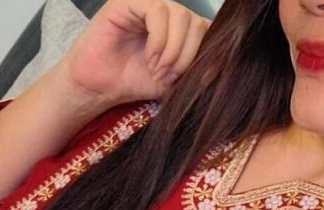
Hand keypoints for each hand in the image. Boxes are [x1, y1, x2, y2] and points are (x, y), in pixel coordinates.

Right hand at [59, 0, 211, 106]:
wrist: (102, 87)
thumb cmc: (136, 82)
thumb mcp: (177, 80)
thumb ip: (198, 70)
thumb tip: (221, 66)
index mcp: (183, 30)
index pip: (209, 31)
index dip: (204, 55)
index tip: (189, 79)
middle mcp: (169, 13)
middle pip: (198, 24)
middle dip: (188, 55)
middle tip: (169, 76)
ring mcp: (150, 4)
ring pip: (181, 16)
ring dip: (174, 50)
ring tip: (158, 69)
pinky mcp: (129, 1)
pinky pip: (158, 12)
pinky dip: (159, 39)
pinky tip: (150, 58)